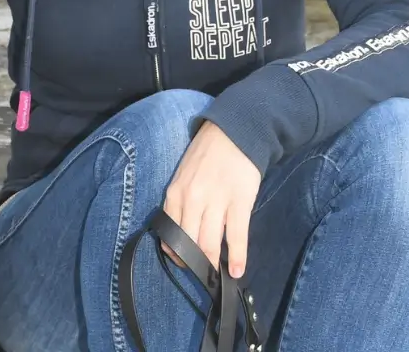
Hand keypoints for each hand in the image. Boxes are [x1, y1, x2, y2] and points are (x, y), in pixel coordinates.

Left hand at [162, 120, 260, 279]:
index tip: (182, 263)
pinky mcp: (239, 203)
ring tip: (216, 276)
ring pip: (210, 244)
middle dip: (193, 262)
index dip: (176, 253)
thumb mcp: (183, 176)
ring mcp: (216, 202)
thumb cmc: (207, 155)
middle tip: (200, 274)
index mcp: (175, 192)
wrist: (235, 132)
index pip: (170, 231)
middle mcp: (192, 199)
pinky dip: (237, 257)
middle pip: (189, 242)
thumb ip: (180, 202)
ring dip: (212, 264)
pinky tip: (237, 270)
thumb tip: (179, 233)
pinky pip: (236, 237)